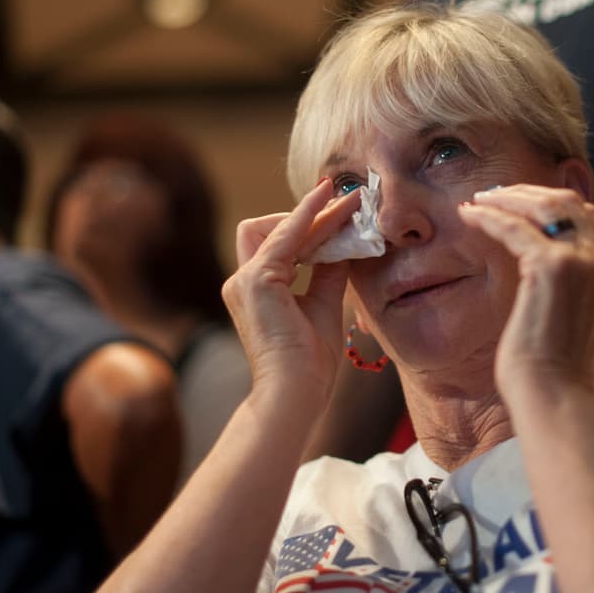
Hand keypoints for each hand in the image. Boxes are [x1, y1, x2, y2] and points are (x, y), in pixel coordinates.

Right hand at [222, 179, 361, 403]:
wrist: (297, 391)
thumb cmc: (311, 361)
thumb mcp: (323, 304)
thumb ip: (329, 271)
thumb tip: (346, 240)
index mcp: (256, 290)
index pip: (278, 244)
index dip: (307, 225)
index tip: (340, 209)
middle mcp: (243, 281)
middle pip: (269, 228)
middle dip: (309, 216)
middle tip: (350, 205)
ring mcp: (245, 280)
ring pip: (276, 227)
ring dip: (315, 214)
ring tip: (350, 207)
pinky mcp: (257, 280)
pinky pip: (285, 236)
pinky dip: (307, 216)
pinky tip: (329, 202)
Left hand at [457, 184, 593, 392]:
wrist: (555, 396)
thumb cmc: (554, 371)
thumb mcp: (574, 319)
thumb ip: (571, 288)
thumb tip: (540, 267)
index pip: (589, 218)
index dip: (552, 203)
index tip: (519, 202)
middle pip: (570, 202)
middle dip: (530, 193)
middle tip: (495, 194)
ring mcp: (582, 262)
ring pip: (544, 206)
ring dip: (508, 198)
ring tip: (479, 200)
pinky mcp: (552, 267)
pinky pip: (515, 227)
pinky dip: (490, 216)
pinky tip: (469, 215)